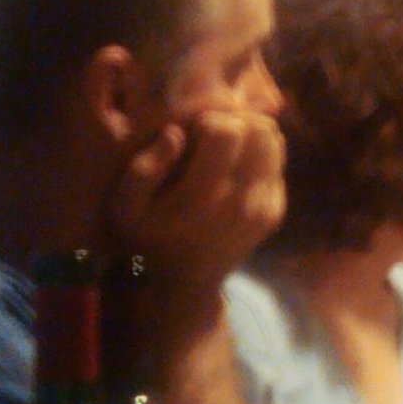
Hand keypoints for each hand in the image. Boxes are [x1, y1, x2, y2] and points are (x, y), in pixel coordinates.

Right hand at [108, 111, 285, 292]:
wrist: (186, 282)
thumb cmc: (150, 237)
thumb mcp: (125, 207)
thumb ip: (144, 168)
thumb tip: (176, 133)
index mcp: (203, 196)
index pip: (227, 130)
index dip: (209, 120)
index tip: (193, 133)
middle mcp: (242, 201)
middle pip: (260, 130)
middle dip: (235, 122)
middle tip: (212, 135)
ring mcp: (265, 208)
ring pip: (275, 141)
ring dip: (251, 135)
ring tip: (226, 146)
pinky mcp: (276, 211)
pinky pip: (278, 163)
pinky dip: (260, 156)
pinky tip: (235, 168)